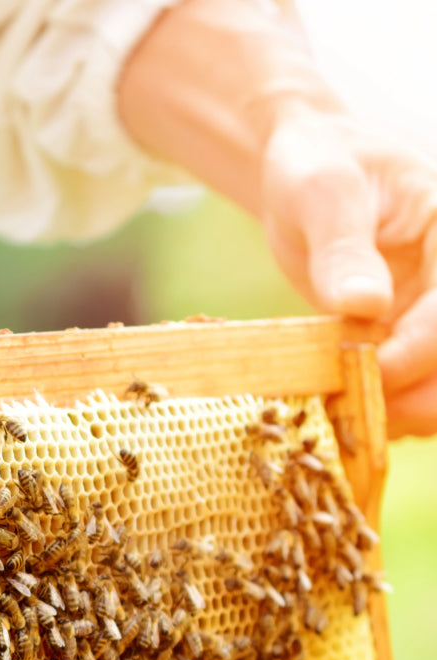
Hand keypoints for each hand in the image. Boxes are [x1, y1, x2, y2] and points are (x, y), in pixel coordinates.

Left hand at [118, 0, 436, 438]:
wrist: (308, 170)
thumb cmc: (319, 165)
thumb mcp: (324, 192)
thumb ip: (343, 248)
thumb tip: (363, 305)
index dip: (418, 352)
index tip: (369, 372)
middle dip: (423, 397)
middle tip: (364, 418)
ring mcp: (432, 311)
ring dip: (404, 411)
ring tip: (348, 420)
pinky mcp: (407, 335)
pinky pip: (411, 383)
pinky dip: (384, 405)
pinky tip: (343, 411)